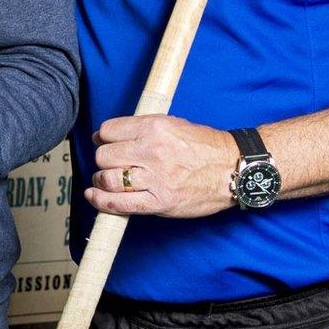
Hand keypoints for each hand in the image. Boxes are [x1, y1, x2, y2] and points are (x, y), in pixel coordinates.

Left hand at [84, 115, 239, 218]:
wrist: (232, 169)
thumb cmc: (205, 147)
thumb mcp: (174, 124)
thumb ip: (143, 129)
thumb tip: (110, 135)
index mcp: (155, 128)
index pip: (108, 131)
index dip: (102, 137)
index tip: (104, 142)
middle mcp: (152, 151)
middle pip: (104, 156)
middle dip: (103, 160)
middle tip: (109, 163)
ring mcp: (155, 178)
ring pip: (107, 179)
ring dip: (101, 181)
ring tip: (104, 180)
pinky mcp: (160, 202)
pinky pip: (121, 203)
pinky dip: (102, 202)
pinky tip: (95, 197)